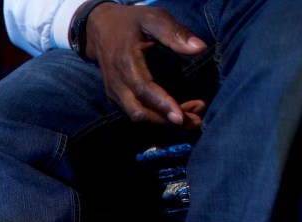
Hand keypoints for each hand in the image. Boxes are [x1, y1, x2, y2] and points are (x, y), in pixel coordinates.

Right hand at [85, 3, 207, 127]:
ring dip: (165, 122)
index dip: (162, 105)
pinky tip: (178, 112)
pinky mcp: (118, 100)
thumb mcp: (154, 19)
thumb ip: (175, 33)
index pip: (143, 90)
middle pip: (140, 112)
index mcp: (125, 63)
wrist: (100, 31)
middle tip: (197, 121)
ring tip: (193, 118)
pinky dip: (158, 118)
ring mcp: (115, 94)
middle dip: (167, 121)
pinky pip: (138, 114)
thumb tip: (201, 48)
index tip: (182, 117)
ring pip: (139, 117)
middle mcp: (117, 84)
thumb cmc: (131, 23)